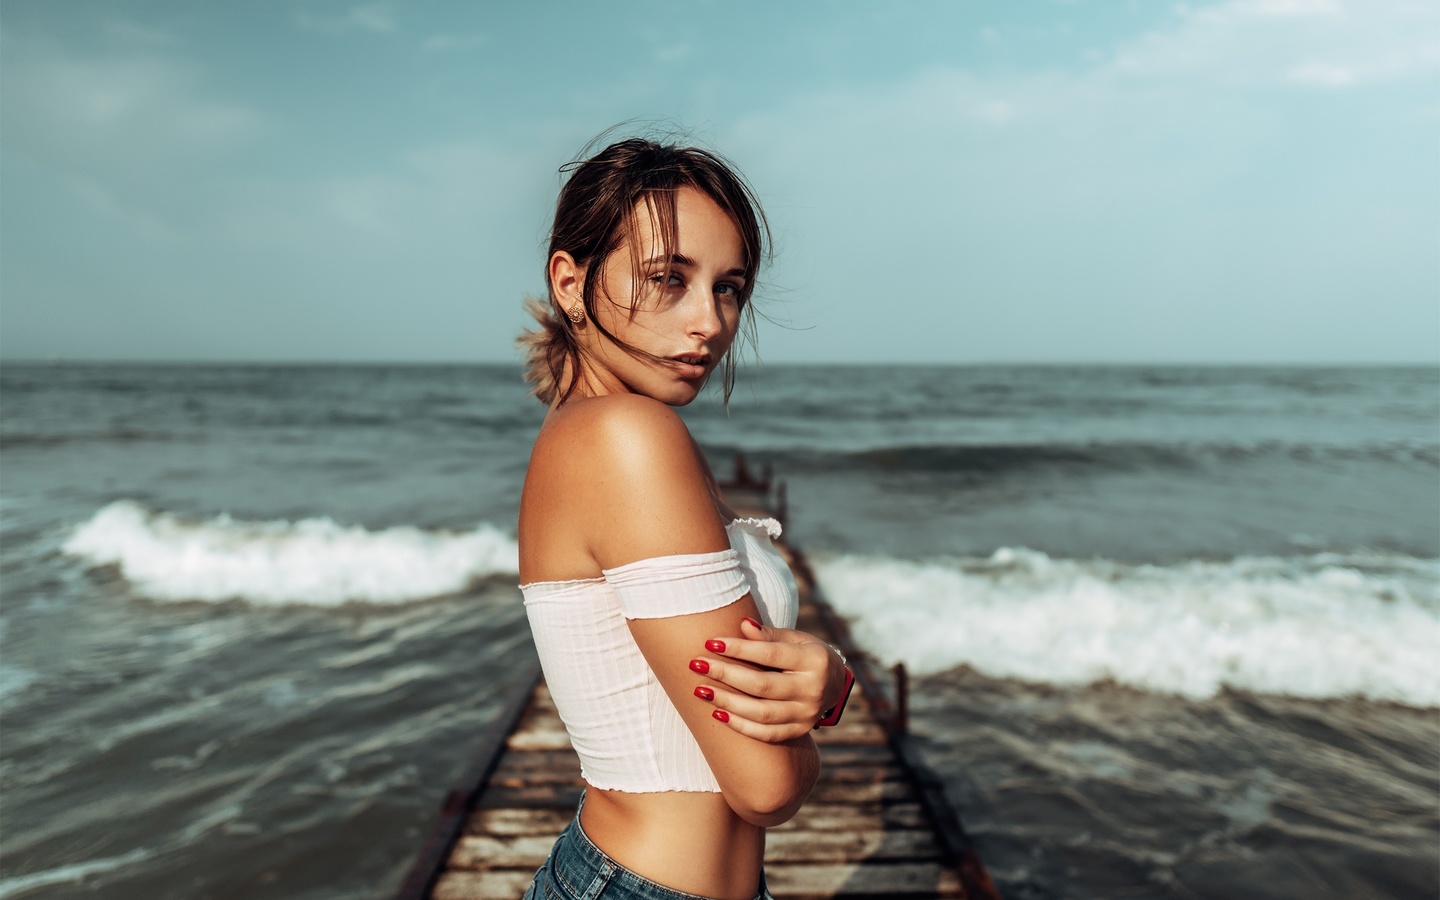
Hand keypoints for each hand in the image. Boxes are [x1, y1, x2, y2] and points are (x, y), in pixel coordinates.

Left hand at [689, 617, 847, 742]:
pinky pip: (766, 733)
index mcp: (814, 661)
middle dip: (726, 675)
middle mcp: (813, 690)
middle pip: (762, 686)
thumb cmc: (806, 654)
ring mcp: (807, 714)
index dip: (739, 649)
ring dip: (727, 702)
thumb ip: (770, 635)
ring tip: (700, 691)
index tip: (710, 643)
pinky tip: (717, 713)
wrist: (833, 683)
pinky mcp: (799, 731)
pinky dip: (740, 726)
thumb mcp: (796, 638)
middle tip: (696, 665)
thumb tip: (742, 625)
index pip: (770, 655)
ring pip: (761, 713)